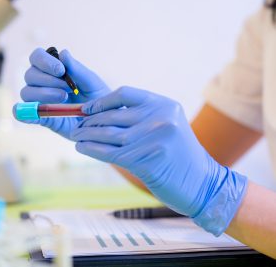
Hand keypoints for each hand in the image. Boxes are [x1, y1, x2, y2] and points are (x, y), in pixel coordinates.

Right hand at [19, 48, 108, 137]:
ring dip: (44, 94)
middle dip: (48, 80)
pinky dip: (24, 112)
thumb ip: (77, 69)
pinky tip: (36, 114)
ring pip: (26, 92)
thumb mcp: (92, 82)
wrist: (102, 120)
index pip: (37, 57)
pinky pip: (23, 113)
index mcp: (53, 68)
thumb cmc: (97, 97)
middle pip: (30, 74)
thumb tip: (63, 52)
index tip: (61, 71)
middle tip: (68, 88)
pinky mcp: (40, 117)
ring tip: (64, 99)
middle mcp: (42, 82)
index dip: (45, 61)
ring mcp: (39, 100)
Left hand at [71, 86, 247, 235]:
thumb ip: (139, 117)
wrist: (202, 183)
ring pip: (109, 134)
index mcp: (163, 104)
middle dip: (90, 121)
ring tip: (75, 136)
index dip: (101, 101)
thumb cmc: (179, 155)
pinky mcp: (147, 160)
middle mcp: (160, 118)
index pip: (124, 93)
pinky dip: (92, 149)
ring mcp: (154, 139)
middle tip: (76, 126)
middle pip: (113, 115)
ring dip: (87, 135)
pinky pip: (111, 153)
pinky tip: (82, 148)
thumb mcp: (165, 126)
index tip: (86, 109)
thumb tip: (100, 115)